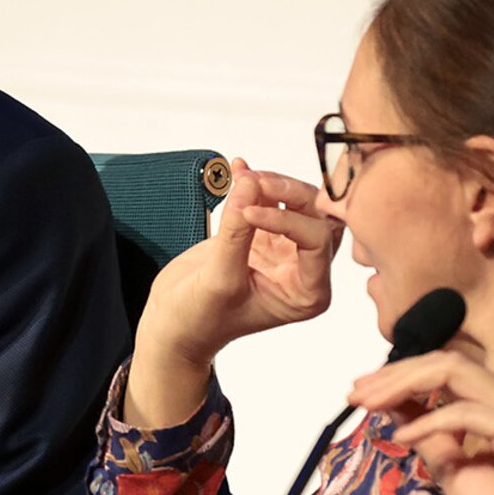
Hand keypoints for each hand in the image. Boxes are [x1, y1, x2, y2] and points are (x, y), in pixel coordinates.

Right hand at [122, 160, 337, 427]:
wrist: (175, 325)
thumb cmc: (200, 319)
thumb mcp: (219, 279)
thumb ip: (237, 231)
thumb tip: (249, 182)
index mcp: (307, 293)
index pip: (317, 241)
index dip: (286, 219)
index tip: (247, 213)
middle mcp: (304, 270)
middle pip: (317, 216)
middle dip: (289, 194)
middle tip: (254, 182)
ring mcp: (285, 251)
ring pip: (298, 203)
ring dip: (273, 185)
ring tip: (243, 177)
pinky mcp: (263, 236)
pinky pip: (270, 202)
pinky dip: (255, 184)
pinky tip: (238, 169)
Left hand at [348, 351, 493, 494]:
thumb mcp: (450, 467)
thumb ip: (427, 433)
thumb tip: (391, 405)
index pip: (446, 369)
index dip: (400, 375)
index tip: (360, 392)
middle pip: (446, 362)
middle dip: (394, 374)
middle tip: (355, 393)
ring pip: (453, 372)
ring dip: (403, 385)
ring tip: (367, 403)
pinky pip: (464, 412)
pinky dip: (427, 421)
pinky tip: (402, 436)